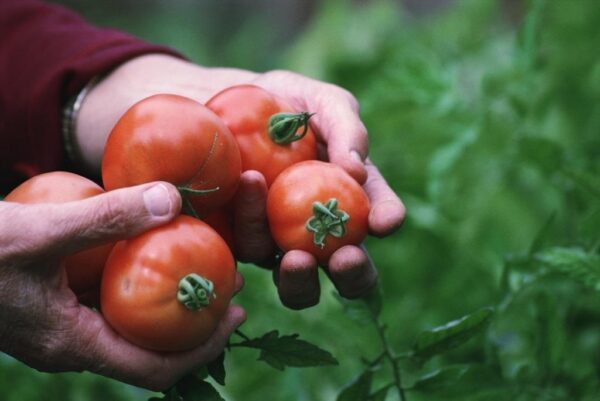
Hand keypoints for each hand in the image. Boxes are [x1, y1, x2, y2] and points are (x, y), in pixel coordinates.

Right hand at [0, 182, 244, 389]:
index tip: (237, 314)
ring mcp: (60, 328)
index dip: (203, 347)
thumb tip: (172, 199)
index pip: (156, 369)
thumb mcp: (40, 231)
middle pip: (148, 350)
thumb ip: (106, 217)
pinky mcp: (52, 306)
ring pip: (127, 327)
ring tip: (201, 267)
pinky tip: (151, 254)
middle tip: (229, 285)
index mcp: (72, 345)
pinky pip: (106, 305)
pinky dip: (136, 287)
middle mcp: (69, 345)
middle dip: (194, 323)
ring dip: (166, 302)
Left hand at [233, 72, 405, 308]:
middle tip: (345, 258)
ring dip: (300, 274)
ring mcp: (281, 241)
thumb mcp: (321, 103)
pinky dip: (252, 225)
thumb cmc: (282, 103)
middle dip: (353, 274)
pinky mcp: (244, 241)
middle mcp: (321, 228)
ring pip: (298, 283)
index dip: (387, 220)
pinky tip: (249, 186)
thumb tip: (356, 168)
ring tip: (295, 253)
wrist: (221, 106)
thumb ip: (346, 128)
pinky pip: (250, 248)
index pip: (379, 214)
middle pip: (347, 271)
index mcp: (351, 194)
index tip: (385, 221)